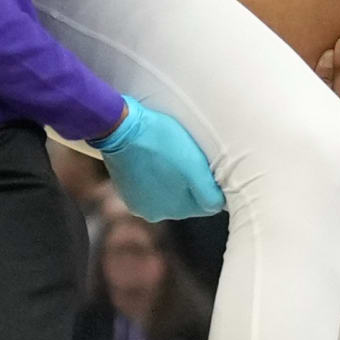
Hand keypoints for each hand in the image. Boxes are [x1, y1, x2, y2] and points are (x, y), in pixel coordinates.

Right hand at [95, 97, 223, 221]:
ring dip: (171, 177)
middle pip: (185, 198)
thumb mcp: (194, 166)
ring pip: (167, 191)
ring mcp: (136, 202)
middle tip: (186, 156)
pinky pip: (149, 185)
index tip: (202, 164)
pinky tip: (154, 157)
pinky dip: (154, 173)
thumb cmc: (161, 142)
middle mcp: (152, 213)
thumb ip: (209, 194)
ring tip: (168, 154)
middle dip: (189, 181)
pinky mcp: (124, 189)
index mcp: (172, 210)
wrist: (122, 126)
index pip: (204, 203)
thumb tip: (218, 206)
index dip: (208, 184)